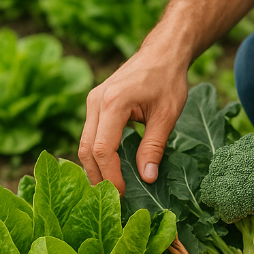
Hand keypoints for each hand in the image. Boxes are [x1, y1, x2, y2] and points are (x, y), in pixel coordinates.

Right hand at [78, 37, 190, 193]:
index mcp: (113, 103)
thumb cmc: (168, 81)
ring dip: (95, 167)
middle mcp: (95, 102)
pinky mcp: (94, 104)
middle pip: (86, 149)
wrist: (162, 53)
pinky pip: (90, 134)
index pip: (103, 149)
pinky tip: (110, 169)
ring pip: (84, 143)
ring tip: (111, 188)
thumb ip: (154, 147)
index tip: (123, 194)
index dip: (111, 176)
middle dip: (98, 176)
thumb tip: (146, 178)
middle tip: (114, 199)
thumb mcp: (167, 116)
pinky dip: (97, 154)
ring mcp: (92, 101)